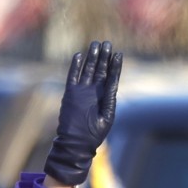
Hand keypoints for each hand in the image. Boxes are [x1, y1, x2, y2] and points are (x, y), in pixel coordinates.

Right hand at [43, 40, 122, 187]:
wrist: (75, 143)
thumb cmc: (92, 134)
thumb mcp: (106, 116)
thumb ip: (109, 98)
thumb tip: (113, 83)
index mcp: (104, 97)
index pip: (111, 77)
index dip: (114, 66)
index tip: (118, 54)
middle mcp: (93, 92)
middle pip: (100, 70)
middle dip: (103, 57)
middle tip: (106, 43)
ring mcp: (81, 92)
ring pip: (87, 70)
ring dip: (91, 58)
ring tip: (96, 45)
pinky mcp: (70, 94)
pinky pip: (72, 76)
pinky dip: (75, 66)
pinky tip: (79, 55)